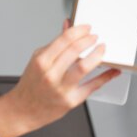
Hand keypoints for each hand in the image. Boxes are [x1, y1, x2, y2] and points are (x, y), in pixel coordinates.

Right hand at [0, 19, 119, 136]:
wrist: (23, 110)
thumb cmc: (31, 84)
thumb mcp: (39, 60)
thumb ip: (55, 44)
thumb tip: (68, 27)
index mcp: (42, 61)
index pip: (64, 39)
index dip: (79, 31)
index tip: (87, 28)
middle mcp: (51, 74)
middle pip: (74, 50)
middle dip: (89, 40)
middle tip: (95, 37)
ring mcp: (61, 88)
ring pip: (84, 67)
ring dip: (97, 55)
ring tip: (102, 49)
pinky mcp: (71, 100)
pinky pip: (92, 86)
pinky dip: (105, 77)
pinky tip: (112, 71)